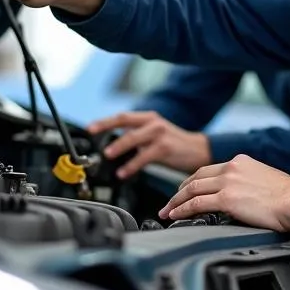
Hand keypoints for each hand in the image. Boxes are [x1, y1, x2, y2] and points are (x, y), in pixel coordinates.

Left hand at [88, 111, 211, 178]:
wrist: (199, 151)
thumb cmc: (174, 144)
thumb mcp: (155, 134)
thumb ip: (137, 135)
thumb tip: (117, 140)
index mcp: (149, 118)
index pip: (123, 117)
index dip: (105, 121)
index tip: (90, 128)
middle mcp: (153, 123)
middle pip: (124, 122)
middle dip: (105, 127)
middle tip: (93, 135)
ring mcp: (159, 134)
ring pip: (132, 138)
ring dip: (118, 147)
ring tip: (107, 155)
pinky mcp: (165, 148)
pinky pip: (143, 157)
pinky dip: (131, 165)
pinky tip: (123, 172)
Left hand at [159, 155, 289, 231]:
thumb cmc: (288, 196)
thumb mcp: (264, 179)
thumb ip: (248, 182)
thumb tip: (242, 195)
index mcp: (240, 162)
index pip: (209, 170)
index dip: (192, 180)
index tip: (185, 189)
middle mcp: (231, 169)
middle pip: (195, 178)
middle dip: (179, 190)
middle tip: (170, 201)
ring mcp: (228, 183)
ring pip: (192, 189)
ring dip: (176, 201)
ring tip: (167, 211)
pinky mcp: (227, 199)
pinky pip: (197, 204)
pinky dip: (182, 209)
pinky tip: (175, 215)